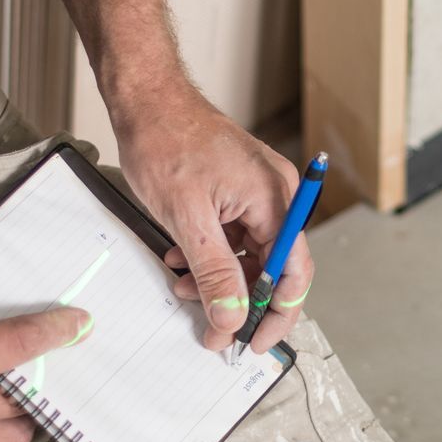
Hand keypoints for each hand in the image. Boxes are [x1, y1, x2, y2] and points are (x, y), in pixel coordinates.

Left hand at [115, 86, 312, 354]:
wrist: (146, 100)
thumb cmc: (166, 142)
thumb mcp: (186, 218)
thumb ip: (214, 273)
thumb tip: (232, 317)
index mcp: (273, 198)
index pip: (294, 271)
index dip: (278, 313)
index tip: (256, 341)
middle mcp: (276, 194)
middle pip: (275, 266)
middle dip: (244, 299)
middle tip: (218, 329)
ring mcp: (259, 191)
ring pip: (251, 254)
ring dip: (221, 278)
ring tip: (185, 288)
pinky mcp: (240, 190)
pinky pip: (236, 235)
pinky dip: (211, 255)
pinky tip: (181, 260)